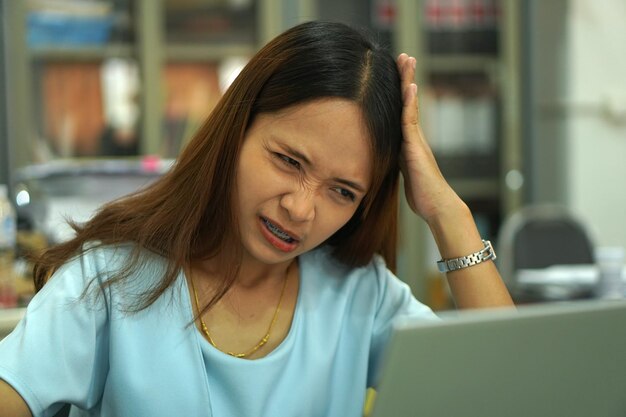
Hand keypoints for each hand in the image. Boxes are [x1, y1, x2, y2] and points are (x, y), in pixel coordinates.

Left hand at [396, 53, 463, 223]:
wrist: (437, 206)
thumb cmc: (422, 195)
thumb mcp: (404, 174)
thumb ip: (397, 161)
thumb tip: (389, 159)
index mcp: (408, 142)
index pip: (401, 112)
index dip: (399, 93)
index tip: (398, 74)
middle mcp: (413, 137)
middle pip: (407, 101)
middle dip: (405, 78)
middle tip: (404, 56)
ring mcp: (416, 140)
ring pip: (409, 105)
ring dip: (407, 82)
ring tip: (407, 60)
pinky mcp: (415, 148)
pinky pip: (411, 121)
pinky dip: (409, 104)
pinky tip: (410, 87)